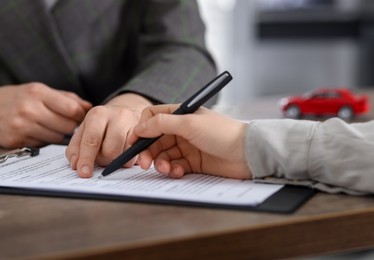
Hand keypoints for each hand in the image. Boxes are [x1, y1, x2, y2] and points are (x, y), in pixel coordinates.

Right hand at [0, 83, 91, 147]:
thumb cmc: (16, 98)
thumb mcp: (39, 90)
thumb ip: (66, 98)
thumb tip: (89, 107)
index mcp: (38, 93)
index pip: (72, 109)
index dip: (81, 115)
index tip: (81, 117)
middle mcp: (29, 109)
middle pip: (67, 126)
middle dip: (70, 127)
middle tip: (65, 124)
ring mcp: (21, 126)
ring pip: (57, 138)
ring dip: (58, 135)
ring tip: (49, 127)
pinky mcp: (16, 141)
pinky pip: (42, 145)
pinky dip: (44, 141)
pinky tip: (37, 132)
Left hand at [66, 93, 152, 177]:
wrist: (126, 111)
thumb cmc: (103, 125)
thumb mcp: (85, 131)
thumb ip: (76, 148)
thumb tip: (76, 164)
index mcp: (97, 114)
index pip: (91, 140)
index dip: (87, 159)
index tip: (84, 172)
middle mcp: (117, 116)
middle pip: (110, 150)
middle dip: (104, 160)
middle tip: (103, 158)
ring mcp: (134, 123)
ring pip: (124, 155)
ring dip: (117, 160)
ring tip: (114, 152)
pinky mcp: (145, 133)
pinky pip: (137, 155)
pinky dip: (129, 159)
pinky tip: (124, 151)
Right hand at [131, 104, 251, 178]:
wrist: (247, 153)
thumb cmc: (222, 133)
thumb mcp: (189, 124)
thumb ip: (162, 124)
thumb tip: (139, 126)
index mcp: (181, 115)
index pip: (153, 118)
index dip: (142, 129)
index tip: (134, 142)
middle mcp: (182, 130)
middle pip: (155, 140)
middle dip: (148, 151)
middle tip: (144, 163)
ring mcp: (187, 146)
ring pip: (163, 155)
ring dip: (161, 163)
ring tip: (166, 169)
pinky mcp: (193, 162)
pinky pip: (175, 166)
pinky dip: (173, 170)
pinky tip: (178, 172)